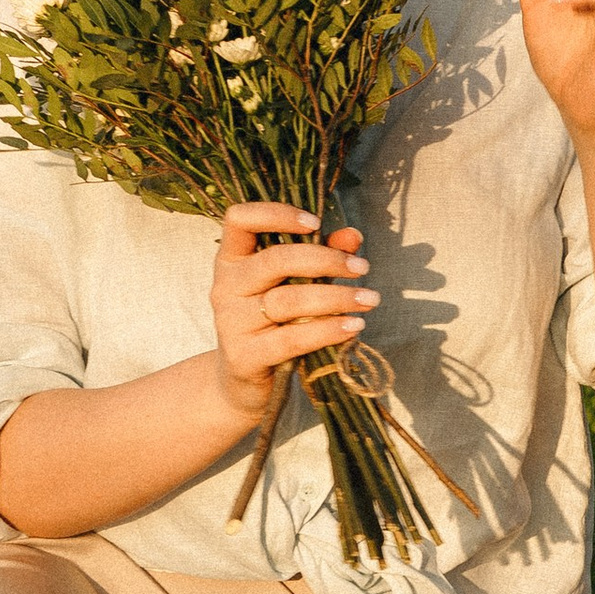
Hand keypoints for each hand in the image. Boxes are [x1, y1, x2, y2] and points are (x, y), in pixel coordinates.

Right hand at [207, 203, 376, 422]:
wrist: (242, 380)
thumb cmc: (272, 322)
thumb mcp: (292, 285)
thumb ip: (320, 257)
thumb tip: (353, 236)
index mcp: (232, 259)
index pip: (239, 219)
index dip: (276, 213)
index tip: (316, 222)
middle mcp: (225, 286)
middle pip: (276, 260)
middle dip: (327, 260)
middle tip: (362, 267)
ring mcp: (231, 322)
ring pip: (289, 300)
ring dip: (337, 297)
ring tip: (369, 299)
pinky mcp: (245, 356)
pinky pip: (292, 338)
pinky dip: (328, 330)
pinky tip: (354, 326)